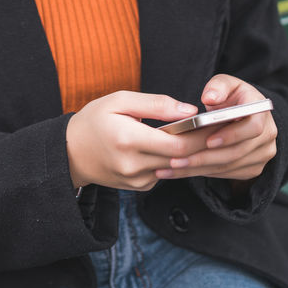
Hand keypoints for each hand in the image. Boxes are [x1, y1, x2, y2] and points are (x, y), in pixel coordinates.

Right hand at [66, 91, 209, 190]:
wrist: (70, 152)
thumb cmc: (95, 119)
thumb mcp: (120, 100)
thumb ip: (157, 104)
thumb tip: (190, 112)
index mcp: (128, 139)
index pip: (178, 144)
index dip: (201, 136)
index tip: (217, 123)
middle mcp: (133, 164)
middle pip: (181, 158)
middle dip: (201, 143)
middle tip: (216, 128)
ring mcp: (136, 180)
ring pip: (175, 168)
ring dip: (187, 153)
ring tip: (198, 135)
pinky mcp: (138, 187)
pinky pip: (164, 174)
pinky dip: (170, 161)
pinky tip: (171, 147)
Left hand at [163, 74, 277, 181]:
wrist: (243, 115)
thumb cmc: (232, 96)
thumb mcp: (226, 84)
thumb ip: (218, 86)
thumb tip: (210, 97)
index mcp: (262, 112)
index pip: (253, 128)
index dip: (231, 135)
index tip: (208, 140)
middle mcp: (267, 136)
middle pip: (237, 152)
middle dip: (205, 157)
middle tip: (177, 159)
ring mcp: (262, 155)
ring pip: (229, 166)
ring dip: (199, 168)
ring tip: (173, 166)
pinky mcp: (253, 168)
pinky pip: (227, 174)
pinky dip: (203, 173)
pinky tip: (181, 171)